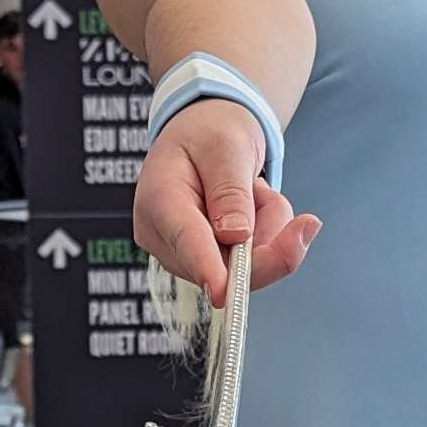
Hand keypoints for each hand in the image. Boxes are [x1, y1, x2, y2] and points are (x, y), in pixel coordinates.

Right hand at [132, 101, 317, 309]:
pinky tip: (252, 204)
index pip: (187, 241)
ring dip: (267, 228)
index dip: (209, 269)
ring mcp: (186, 255)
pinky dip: (265, 235)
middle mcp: (166, 238)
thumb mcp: (225, 147)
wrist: (204, 134)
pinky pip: (252, 265)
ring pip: (247, 267)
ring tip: (252, 188)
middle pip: (224, 267)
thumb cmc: (208, 133)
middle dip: (265, 233)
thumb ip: (231, 191)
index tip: (225, 293)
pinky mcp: (208, 263)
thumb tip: (236, 237)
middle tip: (265, 189)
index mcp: (160, 200)